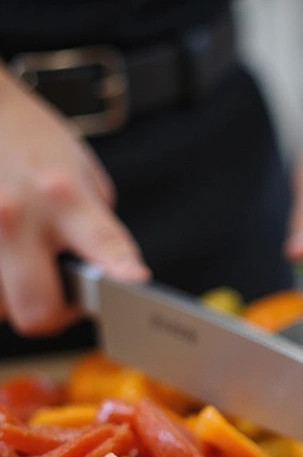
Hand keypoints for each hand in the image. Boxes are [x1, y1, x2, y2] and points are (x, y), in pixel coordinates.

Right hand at [0, 68, 149, 335]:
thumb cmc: (32, 140)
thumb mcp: (83, 174)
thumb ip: (96, 228)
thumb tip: (105, 275)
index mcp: (63, 196)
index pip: (101, 241)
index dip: (119, 268)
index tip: (135, 282)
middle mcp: (17, 217)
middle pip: (36, 311)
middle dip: (53, 316)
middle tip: (59, 297)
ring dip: (14, 297)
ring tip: (22, 264)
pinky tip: (4, 257)